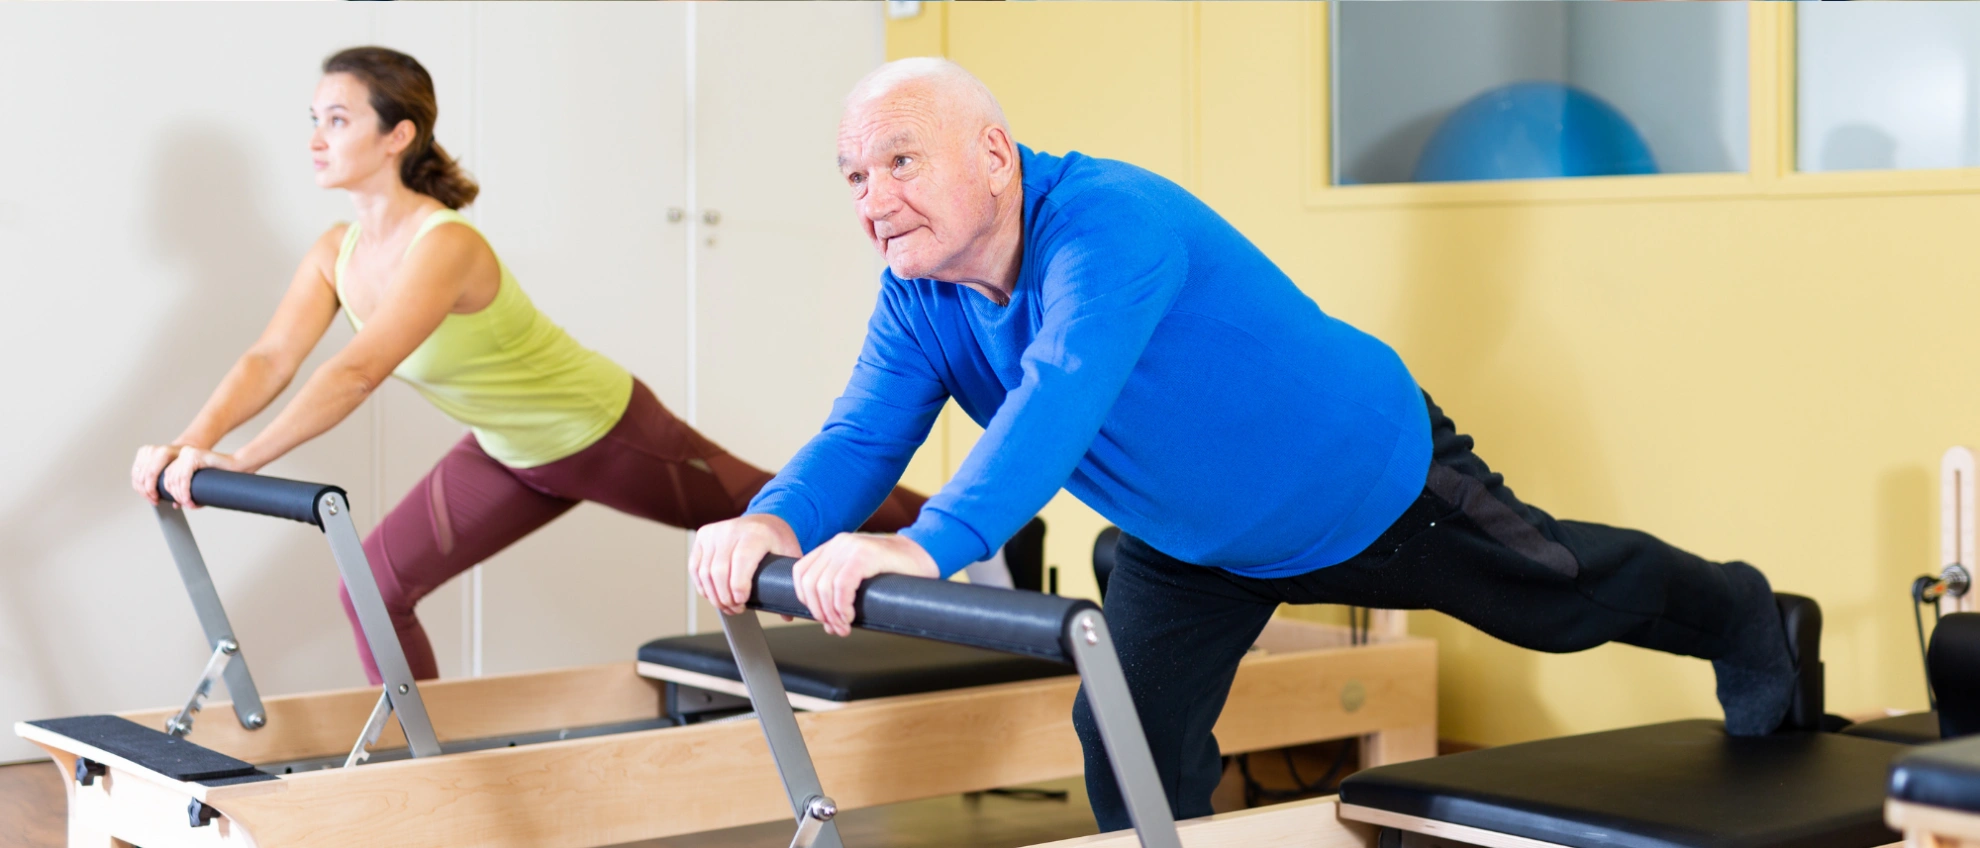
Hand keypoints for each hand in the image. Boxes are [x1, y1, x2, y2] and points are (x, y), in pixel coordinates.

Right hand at [131, 444, 184, 504]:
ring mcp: (146, 450)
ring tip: (149, 497)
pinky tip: (144, 491)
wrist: (182, 449)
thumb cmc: (185, 463)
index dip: (151, 490)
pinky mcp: (141, 452)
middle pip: (142, 476)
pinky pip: (135, 472)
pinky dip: (138, 483)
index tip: (156, 499)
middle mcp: (153, 450)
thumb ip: (182, 486)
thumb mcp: (187, 472)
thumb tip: (176, 505)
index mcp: (164, 453)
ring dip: (141, 489)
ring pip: (136, 475)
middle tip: (153, 501)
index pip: (151, 475)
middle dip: (146, 492)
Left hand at [156, 447, 245, 508]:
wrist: (239, 468)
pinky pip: (184, 477)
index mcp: (181, 459)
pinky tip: (189, 499)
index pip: (167, 479)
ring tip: (191, 504)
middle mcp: (183, 453)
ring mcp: (188, 453)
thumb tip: (175, 504)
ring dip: (181, 496)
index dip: (170, 493)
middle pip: (170, 479)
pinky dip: (184, 490)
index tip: (180, 504)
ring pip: (175, 479)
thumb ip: (187, 491)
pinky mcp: (195, 455)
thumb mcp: (200, 485)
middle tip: (188, 505)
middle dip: (176, 496)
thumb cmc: (222, 478)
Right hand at [691, 513, 801, 615]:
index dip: (739, 586)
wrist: (765, 520)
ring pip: (704, 572)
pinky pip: (695, 567)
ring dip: (713, 595)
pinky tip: (712, 594)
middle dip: (726, 597)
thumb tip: (787, 615)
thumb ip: (790, 583)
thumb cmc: (776, 540)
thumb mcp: (789, 556)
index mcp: (757, 533)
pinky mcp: (703, 536)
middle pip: (719, 571)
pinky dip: (702, 585)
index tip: (742, 602)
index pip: (741, 561)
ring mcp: (715, 532)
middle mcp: (733, 530)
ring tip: (726, 605)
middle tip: (736, 608)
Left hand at [793, 533, 938, 636]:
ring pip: (823, 587)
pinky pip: (841, 586)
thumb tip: (825, 620)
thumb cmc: (898, 570)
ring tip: (844, 627)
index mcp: (833, 547)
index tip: (819, 617)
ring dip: (831, 614)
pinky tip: (850, 617)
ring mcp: (850, 547)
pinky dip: (841, 606)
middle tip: (835, 628)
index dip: (804, 599)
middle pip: (810, 583)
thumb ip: (841, 589)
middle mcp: (838, 544)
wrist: (926, 554)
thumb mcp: (861, 575)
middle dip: (819, 612)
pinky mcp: (865, 555)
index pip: (801, 572)